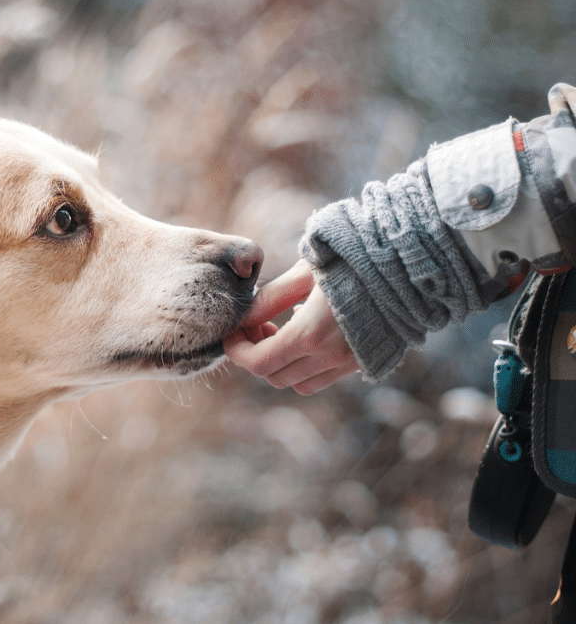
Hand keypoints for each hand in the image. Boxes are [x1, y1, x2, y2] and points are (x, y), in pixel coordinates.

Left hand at [225, 259, 359, 394]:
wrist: (410, 264)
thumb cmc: (353, 258)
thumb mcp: (304, 272)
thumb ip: (270, 298)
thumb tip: (243, 318)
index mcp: (311, 334)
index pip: (258, 362)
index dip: (236, 351)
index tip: (231, 333)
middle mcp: (330, 357)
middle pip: (274, 376)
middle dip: (256, 355)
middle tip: (257, 325)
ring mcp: (349, 363)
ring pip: (298, 383)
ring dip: (281, 363)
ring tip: (280, 329)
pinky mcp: (364, 361)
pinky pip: (323, 377)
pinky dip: (306, 365)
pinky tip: (308, 332)